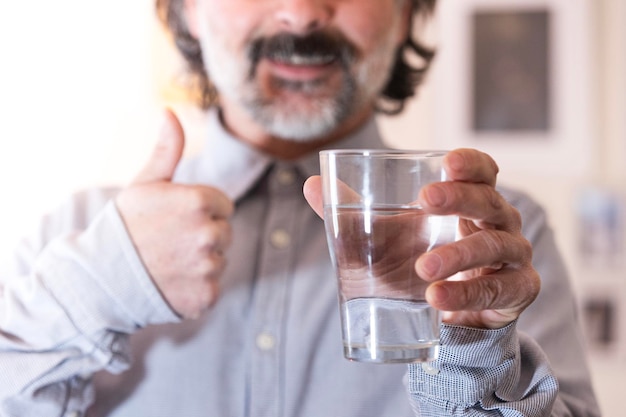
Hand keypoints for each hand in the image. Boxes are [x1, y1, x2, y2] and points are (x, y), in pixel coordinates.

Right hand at [116, 109, 233, 318]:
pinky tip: (171, 283)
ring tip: (168, 263)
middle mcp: (209, 234)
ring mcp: (208, 267)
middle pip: (225, 232)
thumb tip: (170, 112)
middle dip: (203, 235)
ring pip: (219, 259)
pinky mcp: (206, 296)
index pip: (223, 204)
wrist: (99, 278)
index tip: (175, 219)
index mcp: (199, 201)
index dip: (201, 211)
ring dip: (201, 262)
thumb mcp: (144, 183)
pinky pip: (212, 287)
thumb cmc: (123, 226)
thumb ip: (167, 150)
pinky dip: (196, 288)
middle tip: (169, 242)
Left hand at [304, 148, 539, 329]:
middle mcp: (498, 221)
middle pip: (489, 200)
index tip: (446, 161)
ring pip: (494, 245)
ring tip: (423, 268)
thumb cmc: (417, 262)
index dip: (470, 162)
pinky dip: (468, 293)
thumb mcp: (384, 236)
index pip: (483, 171)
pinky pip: (498, 289)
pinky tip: (439, 298)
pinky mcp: (516, 290)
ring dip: (458, 255)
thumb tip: (311, 184)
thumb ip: (352, 212)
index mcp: (471, 200)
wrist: (448, 313)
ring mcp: (512, 255)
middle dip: (459, 198)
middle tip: (425, 201)